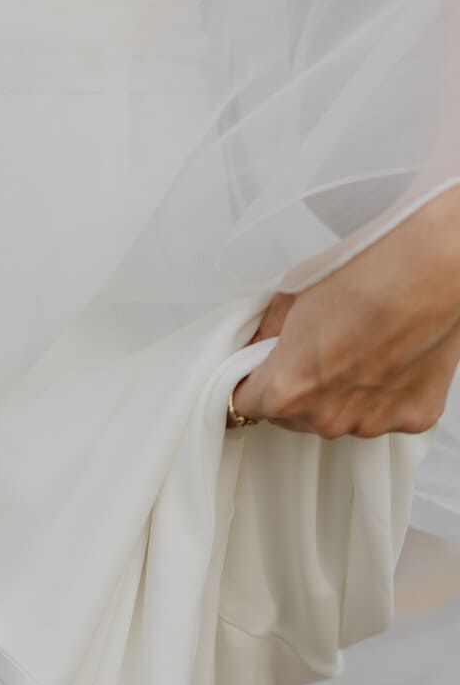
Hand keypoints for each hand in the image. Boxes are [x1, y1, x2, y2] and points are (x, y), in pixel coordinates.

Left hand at [232, 187, 459, 438]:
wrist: (437, 261)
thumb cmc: (369, 268)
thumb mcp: (294, 296)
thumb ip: (267, 336)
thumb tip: (258, 350)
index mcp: (287, 391)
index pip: (247, 405)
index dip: (251, 383)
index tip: (260, 371)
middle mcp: (327, 419)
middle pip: (295, 416)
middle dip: (300, 389)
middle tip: (325, 347)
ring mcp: (372, 423)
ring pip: (342, 418)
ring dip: (345, 394)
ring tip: (366, 346)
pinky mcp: (413, 418)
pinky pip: (387, 414)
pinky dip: (388, 393)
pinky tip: (397, 355)